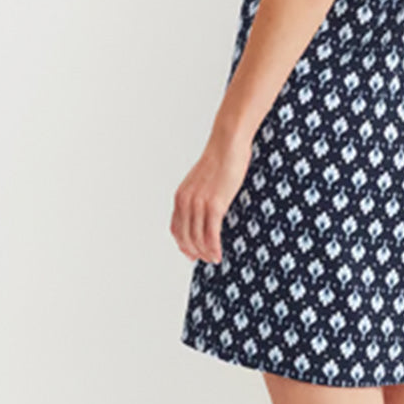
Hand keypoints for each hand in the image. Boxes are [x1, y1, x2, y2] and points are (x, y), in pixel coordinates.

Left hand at [170, 132, 252, 264]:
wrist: (227, 144)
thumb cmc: (221, 158)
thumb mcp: (203, 180)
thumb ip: (200, 194)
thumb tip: (208, 208)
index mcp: (181, 195)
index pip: (176, 228)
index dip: (182, 244)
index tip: (191, 252)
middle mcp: (186, 201)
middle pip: (185, 237)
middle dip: (194, 252)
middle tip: (205, 260)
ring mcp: (199, 204)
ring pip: (197, 239)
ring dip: (205, 253)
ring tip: (213, 259)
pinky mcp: (215, 205)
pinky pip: (211, 234)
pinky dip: (214, 248)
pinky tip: (218, 254)